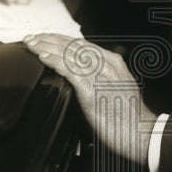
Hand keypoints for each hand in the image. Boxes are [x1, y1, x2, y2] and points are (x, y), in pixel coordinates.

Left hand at [24, 33, 156, 164]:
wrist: (139, 133)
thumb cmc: (128, 115)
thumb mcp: (118, 88)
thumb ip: (102, 76)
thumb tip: (83, 72)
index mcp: (113, 62)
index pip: (82, 44)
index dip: (60, 39)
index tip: (44, 37)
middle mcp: (107, 65)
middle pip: (73, 46)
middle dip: (49, 40)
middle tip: (31, 38)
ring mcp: (100, 76)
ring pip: (69, 55)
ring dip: (47, 48)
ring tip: (32, 45)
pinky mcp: (93, 90)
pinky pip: (71, 71)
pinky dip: (56, 63)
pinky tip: (44, 58)